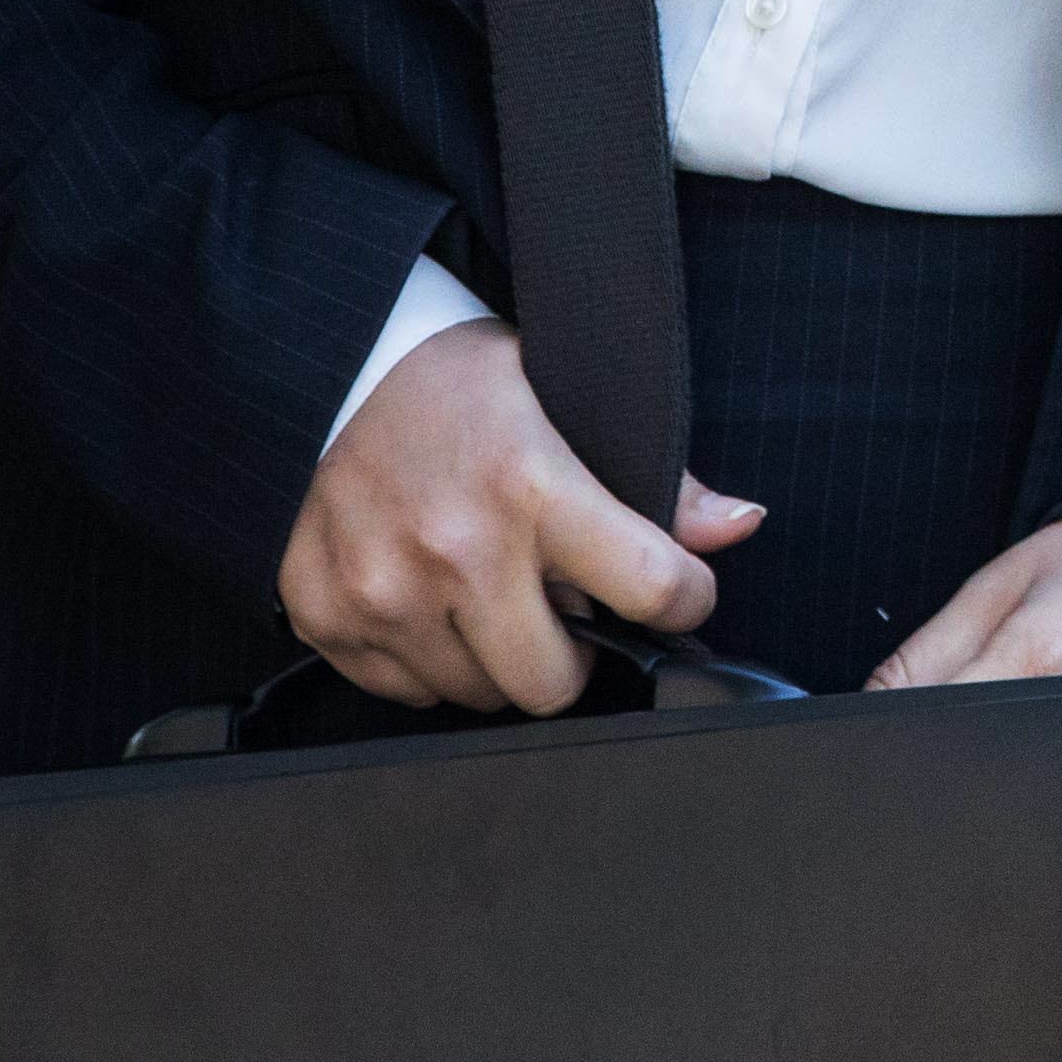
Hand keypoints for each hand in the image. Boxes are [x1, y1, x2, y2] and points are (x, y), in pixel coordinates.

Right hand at [281, 319, 764, 716]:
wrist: (326, 367)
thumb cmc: (455, 382)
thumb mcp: (567, 392)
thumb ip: (659, 474)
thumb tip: (738, 524)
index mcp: (531, 486)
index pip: (652, 591)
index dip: (685, 601)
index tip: (678, 594)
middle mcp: (455, 549)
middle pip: (554, 684)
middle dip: (576, 657)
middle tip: (566, 611)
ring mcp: (382, 591)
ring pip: (478, 694)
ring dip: (497, 659)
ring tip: (490, 595)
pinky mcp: (323, 616)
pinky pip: (403, 689)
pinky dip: (427, 660)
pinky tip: (430, 600)